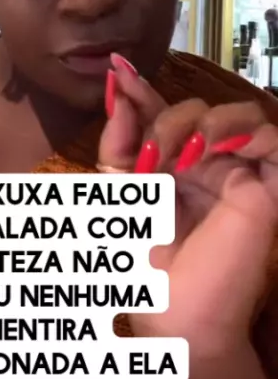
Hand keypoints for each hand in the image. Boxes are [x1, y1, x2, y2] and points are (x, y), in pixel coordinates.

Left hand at [98, 57, 277, 355]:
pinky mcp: (269, 188)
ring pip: (242, 113)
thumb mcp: (122, 192)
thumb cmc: (148, 260)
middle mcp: (209, 160)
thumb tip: (117, 88)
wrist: (175, 312)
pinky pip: (276, 140)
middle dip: (169, 120)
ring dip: (211, 120)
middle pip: (198, 107)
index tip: (117, 66)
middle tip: (152, 157)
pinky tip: (222, 148)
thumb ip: (119, 142)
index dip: (143, 88)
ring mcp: (241, 171)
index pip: (165, 111)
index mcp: (174, 160)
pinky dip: (252, 133)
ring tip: (187, 153)